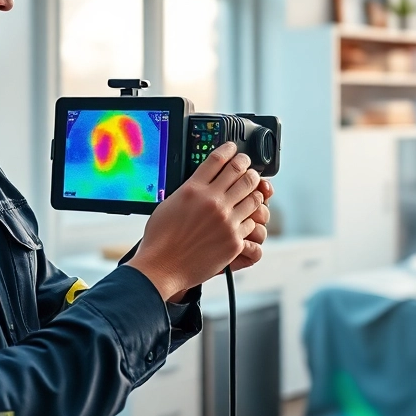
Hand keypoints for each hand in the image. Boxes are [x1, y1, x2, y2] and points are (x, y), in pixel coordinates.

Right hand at [128, 143, 265, 300]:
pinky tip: (247, 215)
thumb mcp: (169, 203)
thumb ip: (189, 190)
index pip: (218, 159)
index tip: (234, 148)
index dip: (229, 149)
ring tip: (253, 188)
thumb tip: (201, 182)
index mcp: (194, 189)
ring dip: (254, 189)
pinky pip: (251, 222)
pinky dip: (250, 217)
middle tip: (247, 166)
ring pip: (253, 195)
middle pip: (241, 172)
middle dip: (247, 166)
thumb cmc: (160, 238)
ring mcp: (226, 220)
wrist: (162, 267)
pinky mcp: (234, 240)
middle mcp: (212, 201)